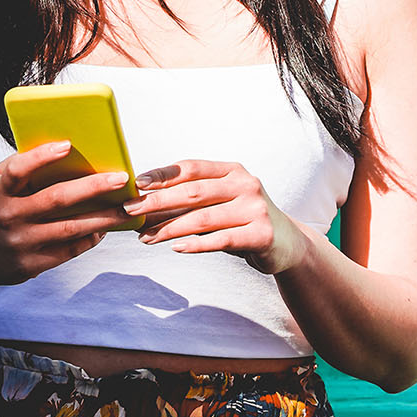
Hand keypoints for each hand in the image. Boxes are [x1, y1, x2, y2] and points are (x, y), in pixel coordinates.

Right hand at [0, 140, 134, 286]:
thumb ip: (17, 169)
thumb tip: (61, 152)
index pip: (17, 170)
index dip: (41, 157)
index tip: (68, 145)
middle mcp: (8, 217)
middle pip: (55, 199)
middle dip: (92, 187)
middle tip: (121, 178)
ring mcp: (20, 243)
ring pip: (70, 228)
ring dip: (102, 217)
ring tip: (126, 207)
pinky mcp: (31, 265)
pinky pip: (68, 250)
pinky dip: (89, 238)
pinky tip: (104, 228)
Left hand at [122, 159, 312, 274]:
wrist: (286, 243)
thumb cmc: (242, 220)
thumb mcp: (221, 201)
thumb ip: (191, 198)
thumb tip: (144, 201)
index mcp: (232, 171)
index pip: (192, 168)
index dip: (163, 174)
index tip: (137, 183)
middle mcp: (245, 185)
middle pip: (193, 192)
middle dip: (157, 202)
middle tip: (130, 211)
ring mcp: (255, 209)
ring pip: (203, 218)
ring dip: (169, 229)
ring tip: (145, 238)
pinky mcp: (261, 234)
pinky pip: (222, 240)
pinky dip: (196, 245)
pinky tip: (176, 248)